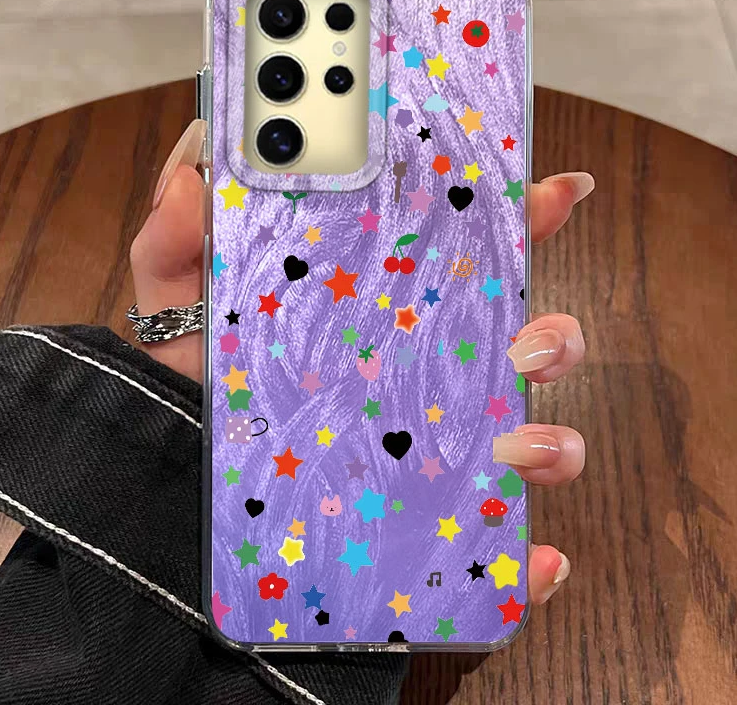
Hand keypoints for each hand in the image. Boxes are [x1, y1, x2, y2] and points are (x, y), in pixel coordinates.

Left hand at [130, 119, 593, 606]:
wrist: (179, 487)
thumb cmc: (195, 385)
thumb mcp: (183, 306)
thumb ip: (178, 239)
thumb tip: (199, 171)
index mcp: (389, 310)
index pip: (471, 257)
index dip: (522, 219)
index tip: (555, 194)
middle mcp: (429, 375)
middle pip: (529, 343)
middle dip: (557, 336)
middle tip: (531, 342)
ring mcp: (440, 449)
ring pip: (539, 440)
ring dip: (557, 445)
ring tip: (519, 451)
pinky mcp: (437, 521)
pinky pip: (505, 546)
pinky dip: (531, 559)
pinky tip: (533, 564)